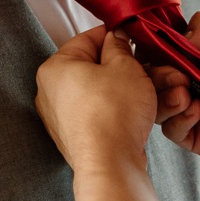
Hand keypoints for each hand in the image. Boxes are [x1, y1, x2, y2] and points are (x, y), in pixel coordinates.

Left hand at [35, 25, 157, 171]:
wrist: (110, 164)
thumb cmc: (114, 113)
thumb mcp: (125, 66)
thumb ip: (119, 46)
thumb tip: (116, 38)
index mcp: (55, 67)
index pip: (87, 38)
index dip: (114, 36)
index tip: (132, 38)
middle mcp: (51, 92)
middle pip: (93, 67)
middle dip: (123, 66)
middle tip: (145, 66)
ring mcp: (61, 117)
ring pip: (99, 91)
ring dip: (125, 87)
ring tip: (148, 89)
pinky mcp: (75, 136)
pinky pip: (99, 113)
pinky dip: (118, 108)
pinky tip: (138, 110)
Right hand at [157, 12, 199, 164]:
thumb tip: (179, 38)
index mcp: (199, 57)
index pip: (162, 54)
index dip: (155, 52)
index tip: (159, 51)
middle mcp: (192, 83)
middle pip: (155, 80)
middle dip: (158, 75)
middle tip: (175, 75)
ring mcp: (194, 110)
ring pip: (159, 105)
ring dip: (165, 96)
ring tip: (183, 91)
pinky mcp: (199, 136)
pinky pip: (172, 130)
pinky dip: (179, 117)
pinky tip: (197, 109)